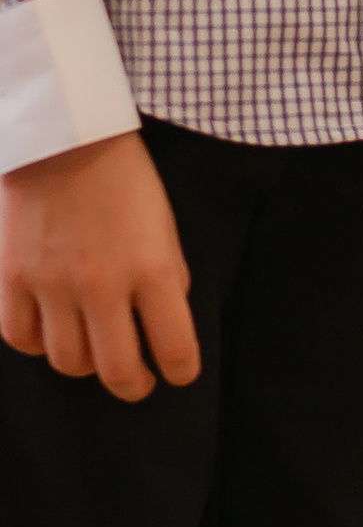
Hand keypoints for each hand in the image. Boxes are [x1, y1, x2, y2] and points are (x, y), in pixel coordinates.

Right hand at [0, 129, 199, 398]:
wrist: (65, 139)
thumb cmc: (124, 180)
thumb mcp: (164, 226)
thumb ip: (167, 278)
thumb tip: (163, 326)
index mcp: (153, 269)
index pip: (174, 348)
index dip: (182, 371)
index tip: (180, 374)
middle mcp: (102, 284)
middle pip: (116, 371)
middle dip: (133, 387)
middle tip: (138, 383)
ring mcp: (52, 284)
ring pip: (67, 362)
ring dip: (86, 365)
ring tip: (95, 352)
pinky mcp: (13, 278)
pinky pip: (22, 338)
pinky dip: (38, 344)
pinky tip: (53, 331)